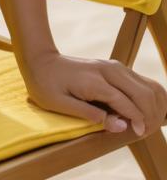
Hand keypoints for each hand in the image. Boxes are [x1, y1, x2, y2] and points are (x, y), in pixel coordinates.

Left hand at [22, 50, 166, 137]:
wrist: (40, 59)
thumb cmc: (45, 84)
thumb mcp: (59, 104)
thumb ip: (90, 115)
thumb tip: (121, 127)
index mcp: (94, 80)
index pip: (127, 102)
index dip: (137, 121)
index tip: (137, 134)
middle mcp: (109, 70)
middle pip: (144, 93)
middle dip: (150, 116)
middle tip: (142, 132)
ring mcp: (114, 67)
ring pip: (148, 86)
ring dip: (154, 107)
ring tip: (144, 124)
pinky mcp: (116, 68)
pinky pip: (143, 82)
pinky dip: (151, 98)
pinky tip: (144, 112)